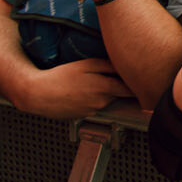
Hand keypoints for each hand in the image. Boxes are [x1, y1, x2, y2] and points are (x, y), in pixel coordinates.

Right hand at [15, 59, 130, 119]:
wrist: (38, 95)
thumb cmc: (60, 77)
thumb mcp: (86, 65)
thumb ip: (107, 66)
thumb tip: (123, 65)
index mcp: (105, 88)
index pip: (131, 89)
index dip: (138, 83)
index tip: (142, 77)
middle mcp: (102, 102)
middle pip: (120, 94)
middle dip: (121, 86)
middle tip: (119, 75)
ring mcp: (93, 110)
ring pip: (106, 99)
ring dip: (105, 92)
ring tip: (91, 82)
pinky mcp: (83, 115)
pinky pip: (94, 105)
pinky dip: (92, 98)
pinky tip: (81, 91)